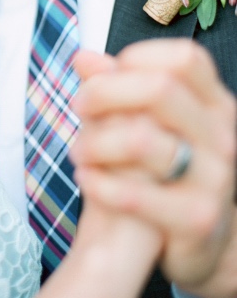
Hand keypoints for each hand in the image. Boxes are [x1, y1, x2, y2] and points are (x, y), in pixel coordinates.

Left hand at [71, 40, 236, 297]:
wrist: (202, 240)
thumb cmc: (168, 170)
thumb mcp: (152, 123)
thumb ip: (121, 87)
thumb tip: (82, 57)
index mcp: (215, 104)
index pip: (184, 59)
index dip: (137, 58)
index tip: (103, 76)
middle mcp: (222, 136)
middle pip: (160, 89)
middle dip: (105, 92)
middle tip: (78, 105)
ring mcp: (215, 178)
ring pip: (142, 140)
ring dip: (95, 141)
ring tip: (76, 151)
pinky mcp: (196, 219)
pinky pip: (135, 194)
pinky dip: (100, 184)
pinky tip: (84, 179)